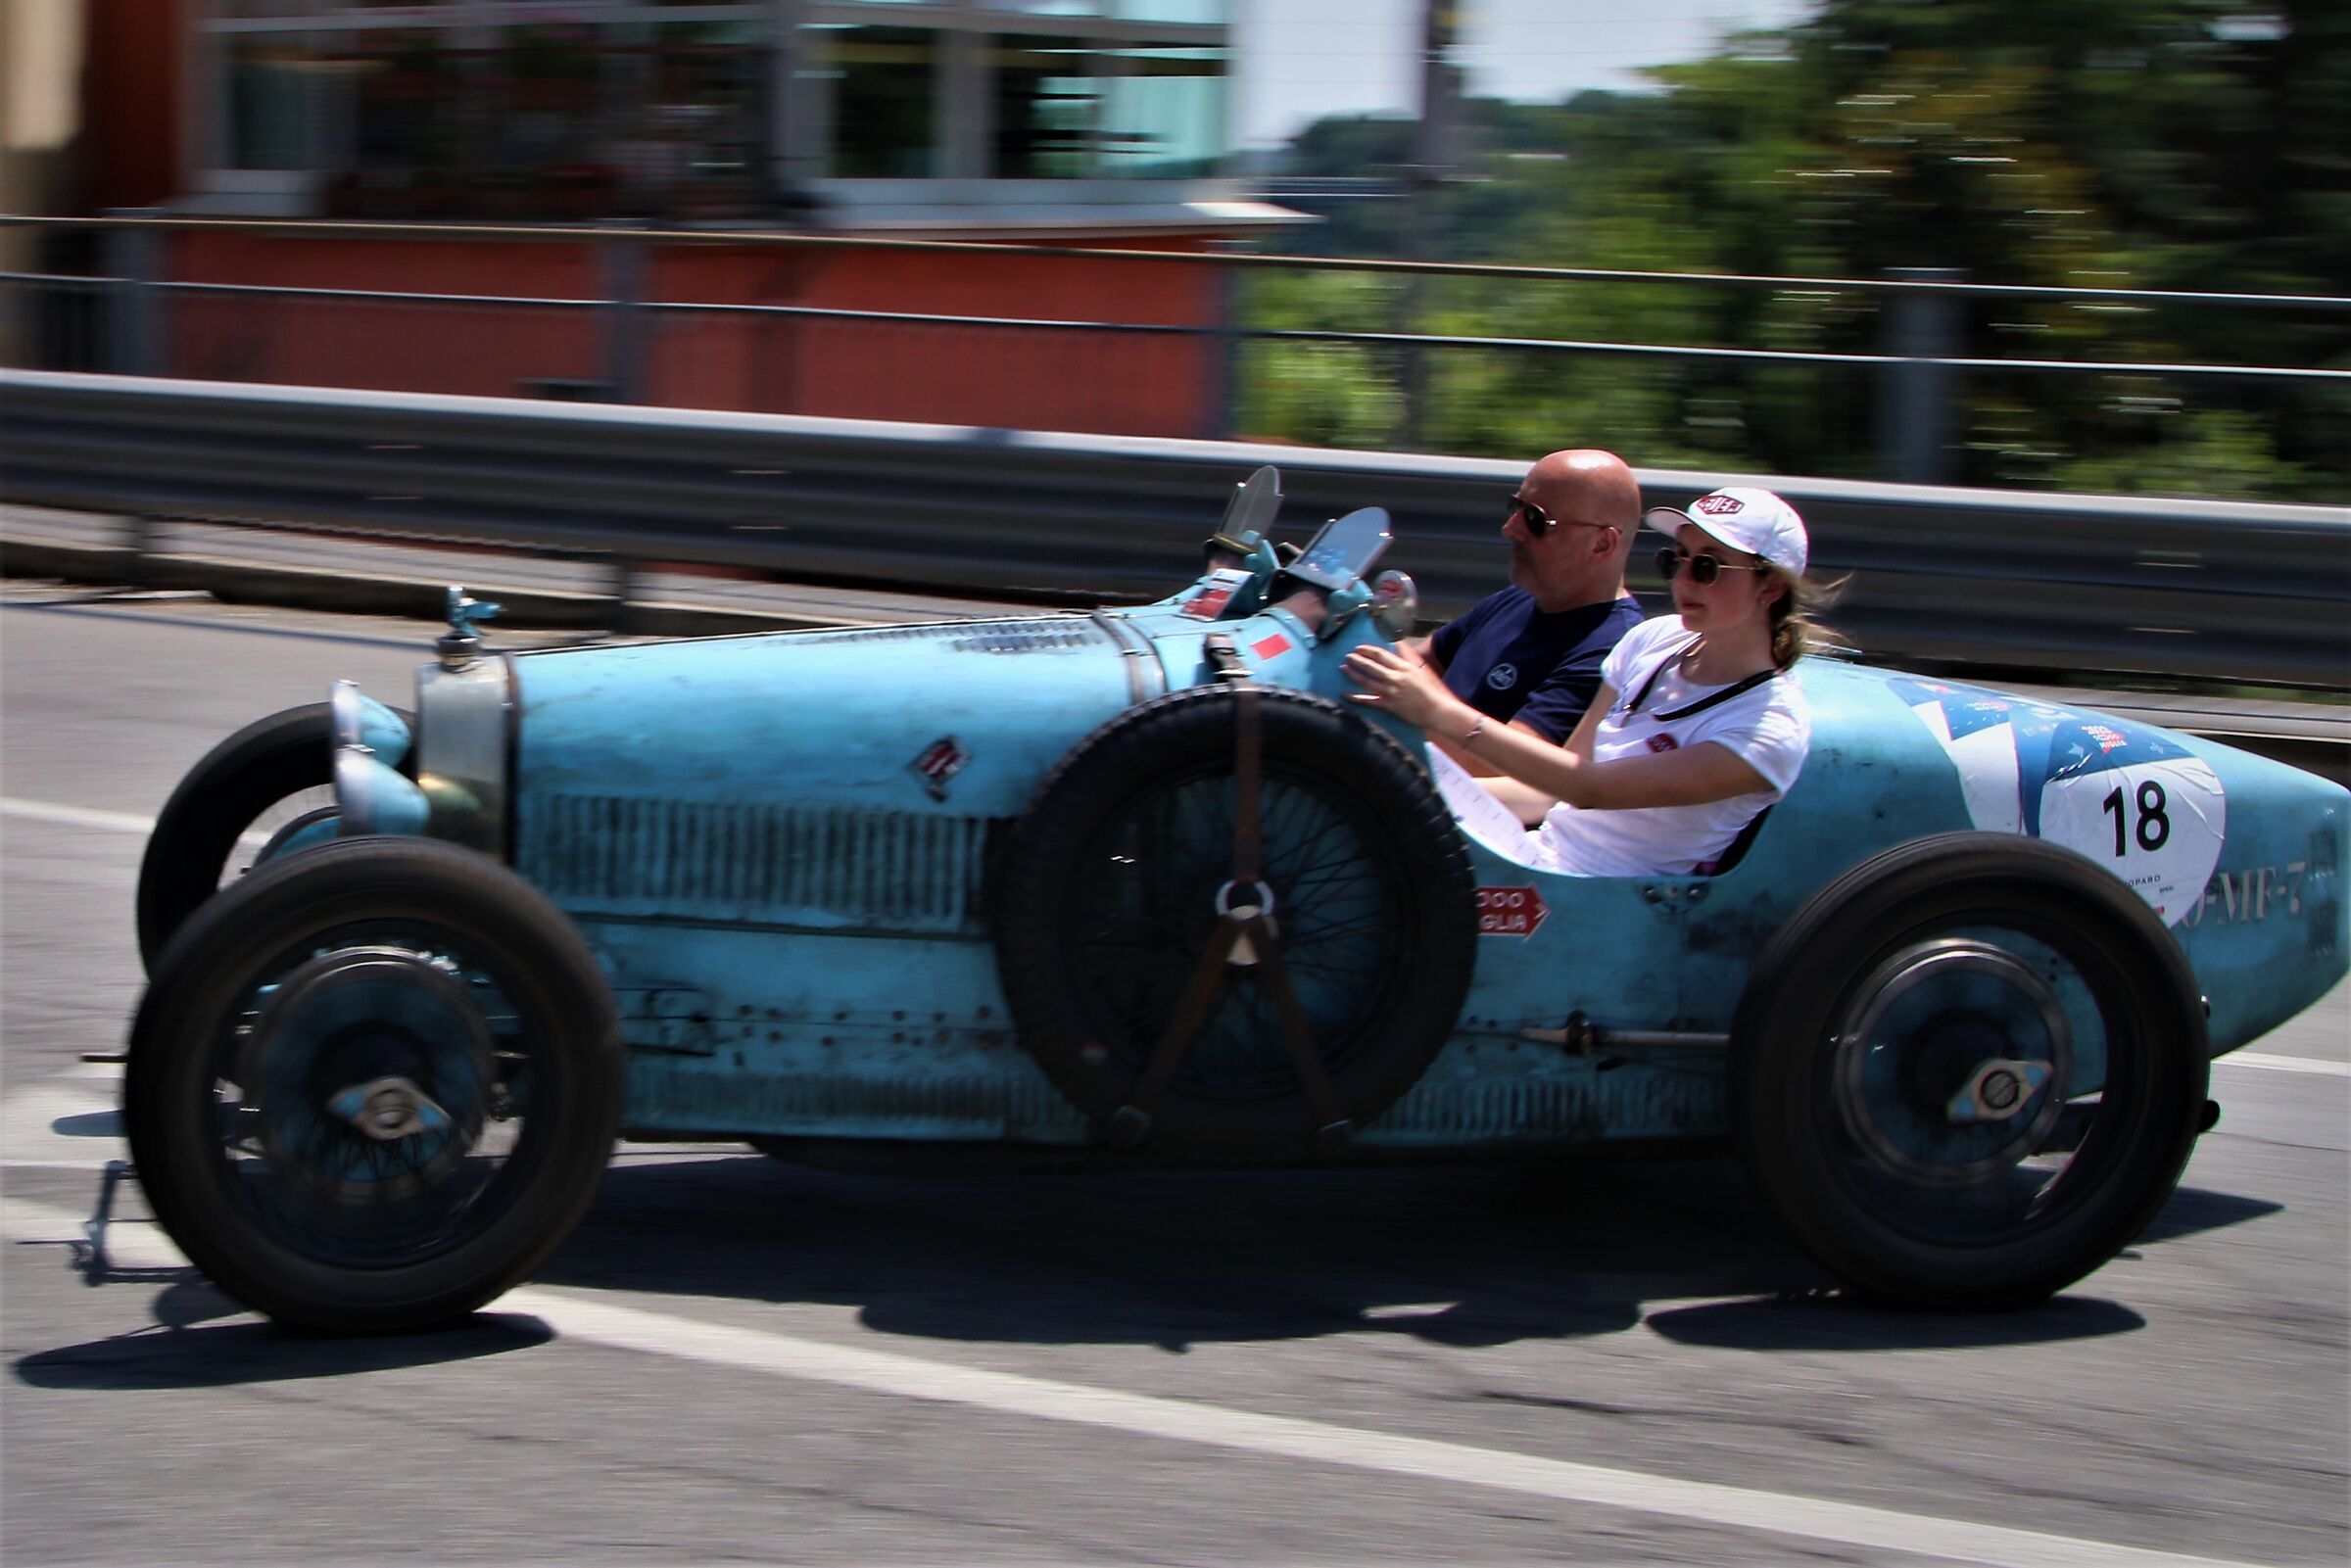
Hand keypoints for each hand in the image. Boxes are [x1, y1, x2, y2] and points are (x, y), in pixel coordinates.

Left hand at [1343, 643, 1465, 730]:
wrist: (1436, 710)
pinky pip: (1368, 701)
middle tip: (1347, 657)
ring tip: (1343, 668)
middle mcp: (1396, 678)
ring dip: (1353, 674)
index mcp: (1403, 667)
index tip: (1357, 648)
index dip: (1367, 650)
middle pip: (1371, 667)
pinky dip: (1355, 698)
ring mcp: (1391, 692)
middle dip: (1357, 660)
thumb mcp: (1417, 670)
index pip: (1381, 655)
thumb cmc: (1427, 690)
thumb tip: (1395, 644)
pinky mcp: (1389, 706)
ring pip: (1367, 682)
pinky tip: (1345, 694)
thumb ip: (1404, 658)